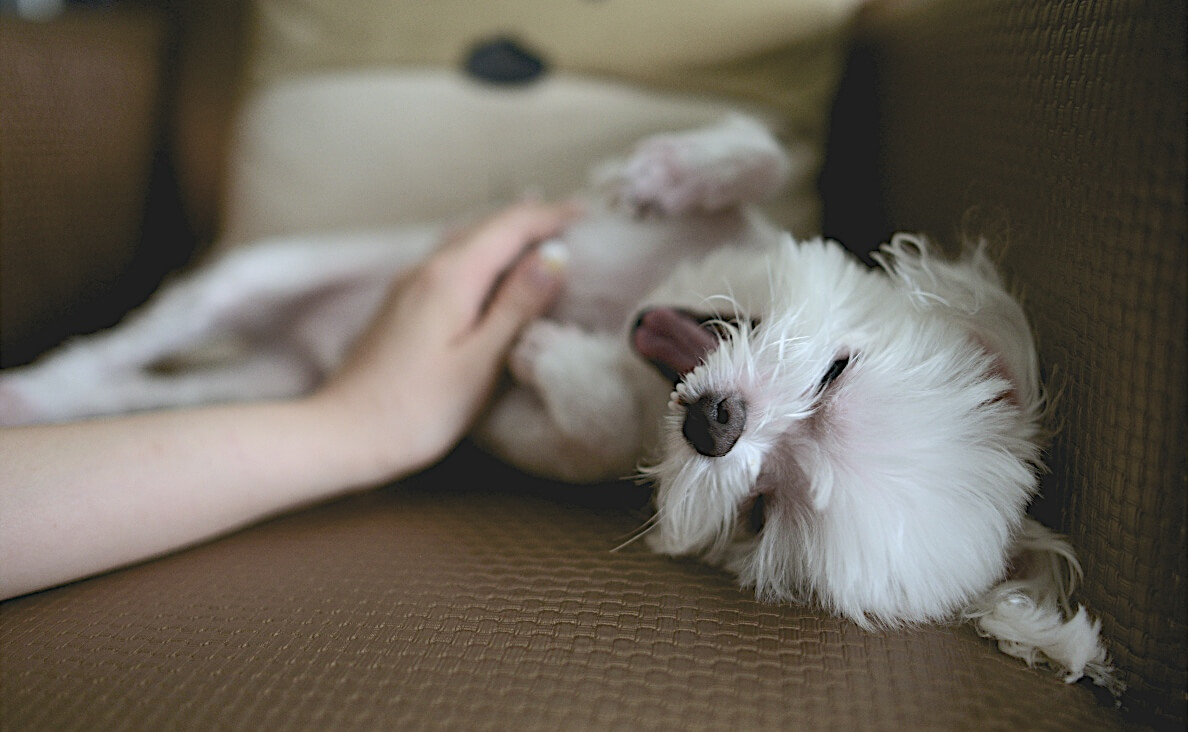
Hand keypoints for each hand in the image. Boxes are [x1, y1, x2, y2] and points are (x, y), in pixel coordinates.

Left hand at [312, 201, 578, 477]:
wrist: (343, 434)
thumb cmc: (417, 410)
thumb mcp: (480, 362)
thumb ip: (517, 306)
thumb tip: (555, 256)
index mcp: (451, 277)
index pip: (509, 226)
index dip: (552, 216)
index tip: (590, 215)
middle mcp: (427, 268)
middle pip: (486, 224)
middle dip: (532, 217)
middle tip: (576, 220)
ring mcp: (410, 284)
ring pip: (466, 238)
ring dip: (507, 231)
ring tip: (543, 234)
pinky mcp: (402, 303)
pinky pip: (452, 259)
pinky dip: (484, 251)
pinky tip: (494, 267)